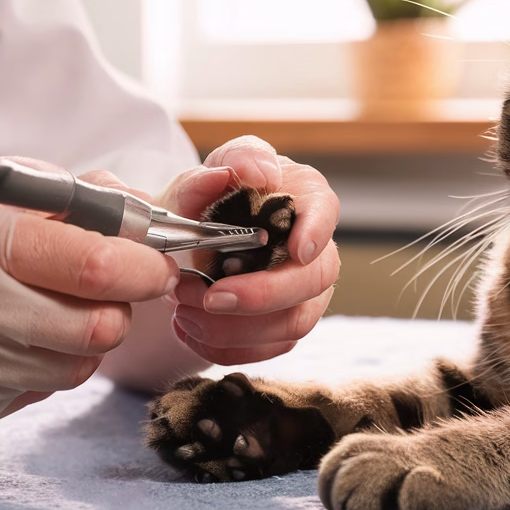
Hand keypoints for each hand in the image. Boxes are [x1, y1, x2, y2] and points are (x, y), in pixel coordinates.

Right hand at [0, 160, 179, 437]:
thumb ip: (73, 198)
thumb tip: (148, 217)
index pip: (95, 264)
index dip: (144, 267)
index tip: (157, 265)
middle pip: (100, 327)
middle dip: (120, 308)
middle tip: (108, 293)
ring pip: (79, 365)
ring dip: (81, 340)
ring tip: (40, 315)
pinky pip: (43, 393)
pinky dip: (41, 368)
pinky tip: (4, 346)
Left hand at [157, 136, 340, 364]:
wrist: (191, 237)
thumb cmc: (214, 196)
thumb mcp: (216, 167)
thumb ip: (234, 160)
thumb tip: (255, 171)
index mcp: (304, 199)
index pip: (325, 211)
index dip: (317, 232)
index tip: (298, 249)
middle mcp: (313, 250)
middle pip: (314, 280)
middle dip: (263, 295)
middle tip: (212, 297)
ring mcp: (303, 293)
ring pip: (293, 324)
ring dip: (236, 327)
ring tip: (184, 310)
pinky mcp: (283, 326)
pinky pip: (269, 349)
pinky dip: (225, 346)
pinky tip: (189, 328)